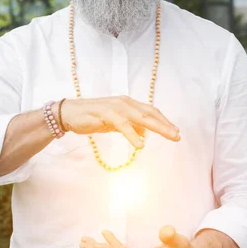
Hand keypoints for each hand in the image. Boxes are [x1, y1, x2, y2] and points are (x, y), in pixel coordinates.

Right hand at [60, 96, 179, 148]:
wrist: (69, 114)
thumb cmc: (91, 118)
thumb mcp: (114, 122)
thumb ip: (129, 125)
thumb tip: (143, 133)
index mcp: (128, 104)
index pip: (150, 111)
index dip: (164, 121)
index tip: (175, 131)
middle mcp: (125, 103)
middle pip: (150, 113)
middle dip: (165, 125)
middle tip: (177, 135)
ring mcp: (116, 107)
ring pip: (141, 118)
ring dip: (157, 127)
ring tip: (169, 137)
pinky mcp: (106, 114)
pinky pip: (123, 125)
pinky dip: (133, 135)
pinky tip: (140, 144)